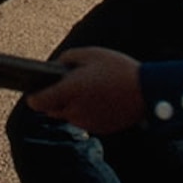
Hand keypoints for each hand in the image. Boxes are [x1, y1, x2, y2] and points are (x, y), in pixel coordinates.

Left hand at [21, 47, 143, 132]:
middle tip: (67, 84)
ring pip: (68, 116)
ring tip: (88, 89)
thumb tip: (57, 67)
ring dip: (71, 105)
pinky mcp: (100, 128)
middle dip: (54, 98)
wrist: (148, 91)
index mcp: (69, 91)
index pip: (36, 102)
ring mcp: (87, 122)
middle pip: (51, 109)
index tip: (36, 89)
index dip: (34, 96)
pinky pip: (85, 121)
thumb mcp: (91, 54)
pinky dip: (87, 112)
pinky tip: (100, 99)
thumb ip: (68, 58)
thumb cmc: (119, 69)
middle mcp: (74, 110)